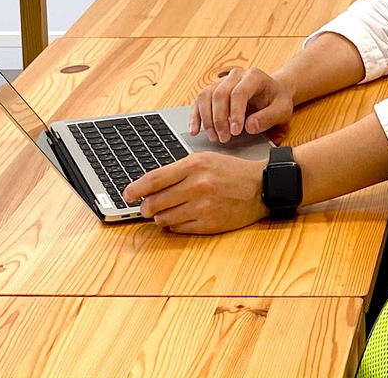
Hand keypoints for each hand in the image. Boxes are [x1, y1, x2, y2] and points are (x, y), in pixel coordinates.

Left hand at [123, 151, 267, 233]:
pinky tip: (183, 216)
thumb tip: (148, 186)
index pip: (154, 179)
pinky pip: (178, 228)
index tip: (126, 194)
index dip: (135, 189)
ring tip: (170, 209)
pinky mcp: (208, 224)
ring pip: (163, 218)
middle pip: (154, 202)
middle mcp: (197, 185)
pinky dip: (175, 224)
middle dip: (145, 207)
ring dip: (161, 216)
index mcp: (195, 165)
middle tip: (147, 206)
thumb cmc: (231, 171)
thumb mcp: (205, 160)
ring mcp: (203, 207)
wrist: (261, 187)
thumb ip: (177, 171)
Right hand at [192, 66, 294, 142]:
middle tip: (224, 138)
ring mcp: (223, 81)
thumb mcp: (282, 110)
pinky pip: (199, 100)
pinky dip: (196, 116)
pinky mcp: (214, 90)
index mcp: (254, 76)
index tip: (235, 131)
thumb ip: (268, 118)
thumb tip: (249, 127)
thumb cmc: (277, 100)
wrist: (273, 92)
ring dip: (207, 119)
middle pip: (219, 94)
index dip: (235, 113)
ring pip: (206, 96)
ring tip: (214, 137)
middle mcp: (236, 75)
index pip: (239, 92)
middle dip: (219, 119)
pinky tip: (195, 130)